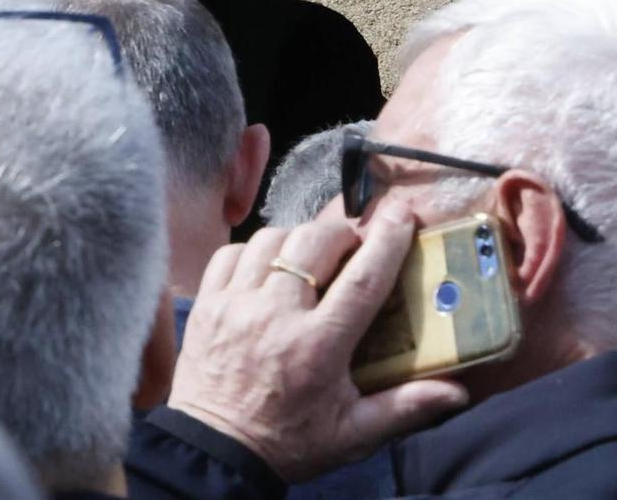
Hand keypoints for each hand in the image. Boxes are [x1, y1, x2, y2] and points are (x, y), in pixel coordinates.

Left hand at [167, 205, 468, 481]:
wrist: (215, 449)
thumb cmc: (288, 442)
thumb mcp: (354, 434)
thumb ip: (405, 407)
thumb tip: (458, 392)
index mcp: (318, 345)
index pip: (363, 279)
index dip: (386, 242)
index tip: (401, 216)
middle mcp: (275, 314)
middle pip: (313, 243)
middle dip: (341, 232)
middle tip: (355, 244)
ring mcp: (235, 304)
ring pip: (270, 241)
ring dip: (297, 238)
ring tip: (314, 254)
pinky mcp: (207, 303)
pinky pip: (229, 253)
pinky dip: (253, 249)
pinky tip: (268, 266)